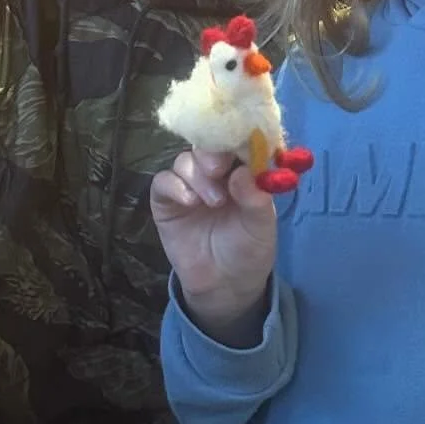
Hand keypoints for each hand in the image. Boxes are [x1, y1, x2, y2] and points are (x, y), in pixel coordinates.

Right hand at [150, 148, 275, 337]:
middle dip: (212, 152)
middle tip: (219, 168)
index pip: (237, 142)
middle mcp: (215, 174)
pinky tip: (190, 202)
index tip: (239, 143)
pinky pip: (163, 182)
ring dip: (197, 175)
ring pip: (185, 160)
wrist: (225, 285)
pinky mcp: (166, 201)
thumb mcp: (261, 227)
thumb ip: (256, 199)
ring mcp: (189, 185)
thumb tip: (243, 173)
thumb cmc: (248, 250)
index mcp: (242, 172)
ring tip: (214, 201)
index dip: (237, 138)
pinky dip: (175, 186)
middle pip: (206, 145)